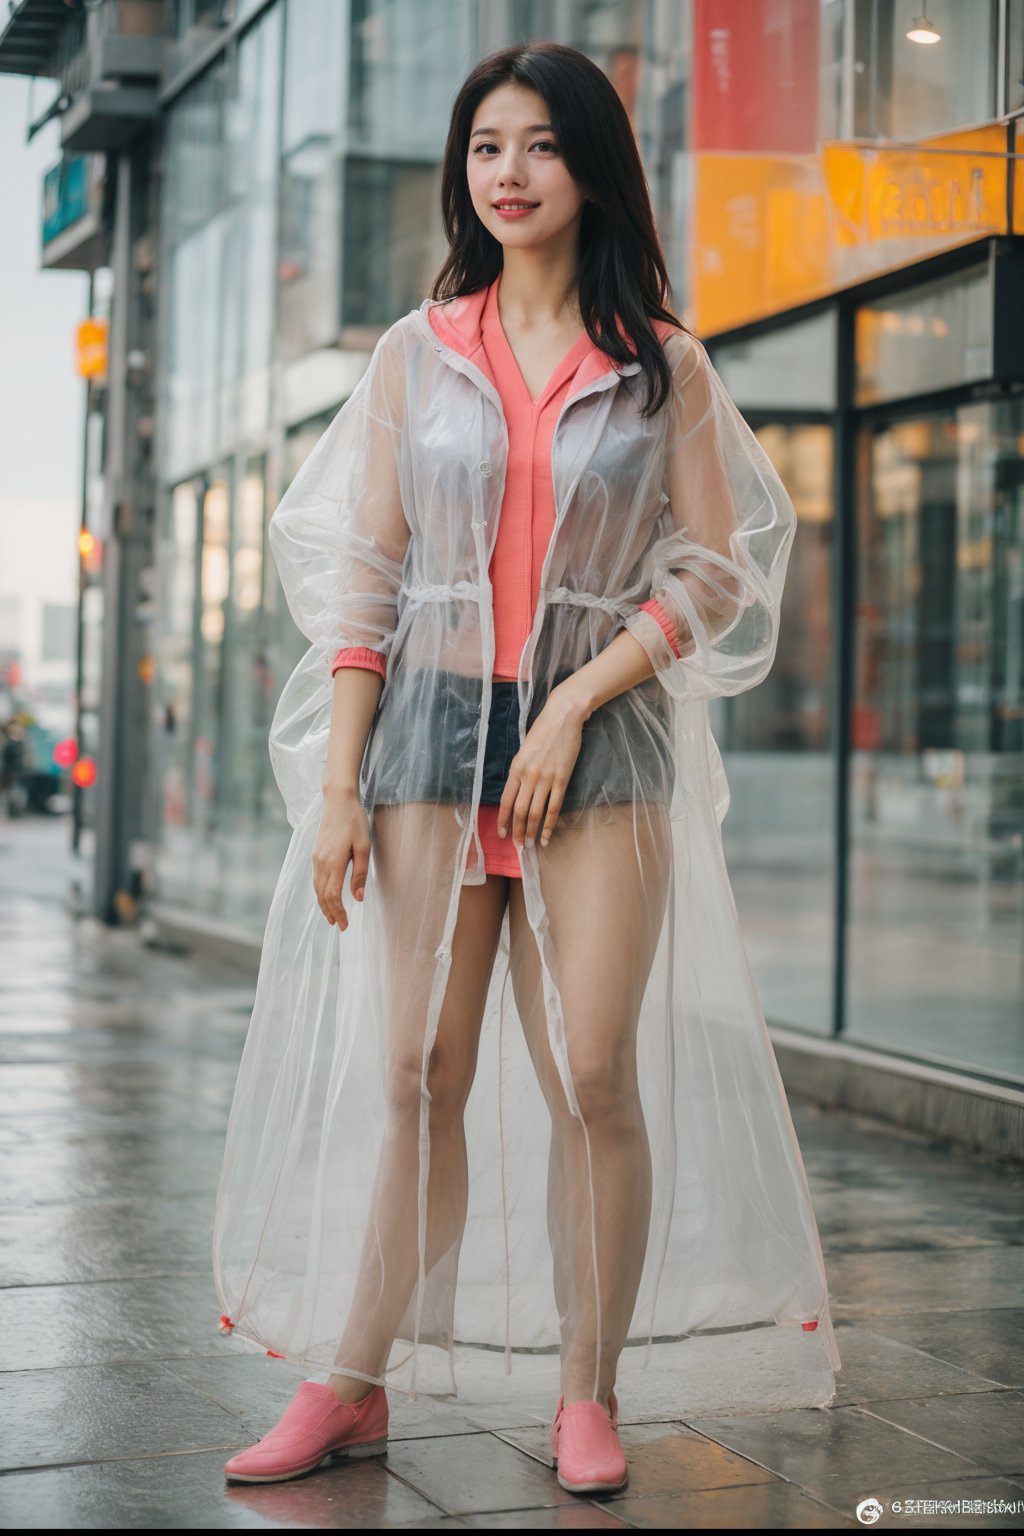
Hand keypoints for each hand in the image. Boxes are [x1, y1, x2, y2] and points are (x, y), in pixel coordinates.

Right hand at [312, 786, 370, 929]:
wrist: (338, 801)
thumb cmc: (355, 821)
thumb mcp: (364, 847)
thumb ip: (360, 874)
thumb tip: (358, 898)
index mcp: (333, 862)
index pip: (333, 896)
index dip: (339, 912)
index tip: (345, 925)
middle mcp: (320, 863)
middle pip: (322, 895)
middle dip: (330, 912)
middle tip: (339, 926)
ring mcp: (316, 858)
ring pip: (317, 888)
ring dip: (323, 904)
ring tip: (331, 916)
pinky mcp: (315, 854)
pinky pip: (315, 879)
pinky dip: (320, 892)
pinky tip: (325, 897)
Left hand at [498, 684, 588, 850]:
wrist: (563, 717)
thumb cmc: (543, 730)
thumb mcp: (524, 749)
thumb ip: (520, 769)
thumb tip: (518, 788)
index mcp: (516, 767)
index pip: (505, 800)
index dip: (502, 819)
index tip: (501, 833)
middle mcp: (528, 775)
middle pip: (519, 810)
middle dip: (516, 830)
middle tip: (517, 845)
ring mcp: (546, 779)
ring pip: (535, 812)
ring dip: (531, 831)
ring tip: (530, 845)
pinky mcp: (562, 779)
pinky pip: (554, 807)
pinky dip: (550, 824)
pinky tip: (547, 836)